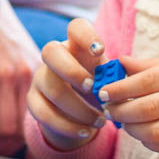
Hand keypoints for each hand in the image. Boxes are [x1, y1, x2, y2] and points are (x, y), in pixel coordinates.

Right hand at [0, 0, 38, 155]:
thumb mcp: (18, 47)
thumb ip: (24, 74)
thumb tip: (23, 104)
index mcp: (38, 70)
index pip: (45, 115)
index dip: (36, 138)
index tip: (24, 151)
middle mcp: (26, 75)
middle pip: (24, 128)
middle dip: (12, 151)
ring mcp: (4, 76)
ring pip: (4, 130)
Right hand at [26, 18, 108, 151]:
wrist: (78, 110)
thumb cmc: (98, 87)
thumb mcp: (107, 78)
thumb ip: (114, 76)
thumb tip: (125, 81)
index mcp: (75, 45)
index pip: (75, 27)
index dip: (86, 36)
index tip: (100, 51)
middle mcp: (53, 57)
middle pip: (50, 51)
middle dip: (73, 71)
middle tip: (94, 88)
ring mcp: (40, 78)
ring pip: (52, 89)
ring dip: (79, 109)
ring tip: (100, 121)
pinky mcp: (33, 101)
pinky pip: (44, 114)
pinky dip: (68, 126)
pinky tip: (85, 131)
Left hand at [99, 56, 158, 153]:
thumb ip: (155, 66)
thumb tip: (121, 62)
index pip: (148, 81)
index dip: (120, 88)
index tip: (104, 91)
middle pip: (148, 108)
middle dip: (121, 110)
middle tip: (108, 108)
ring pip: (156, 132)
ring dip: (133, 129)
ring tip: (125, 122)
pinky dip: (149, 142)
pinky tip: (143, 134)